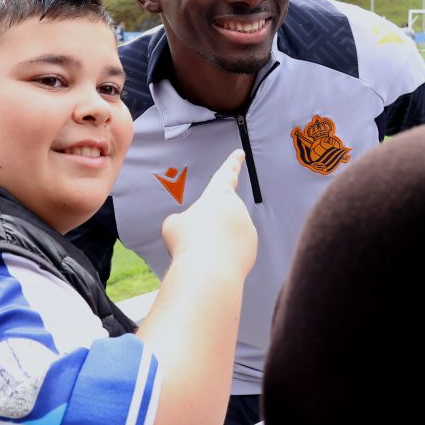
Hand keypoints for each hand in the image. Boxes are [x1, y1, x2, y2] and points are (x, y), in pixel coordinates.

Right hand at [161, 151, 256, 277]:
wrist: (209, 271)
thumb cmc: (188, 243)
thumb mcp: (173, 226)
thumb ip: (182, 221)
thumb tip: (192, 228)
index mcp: (218, 195)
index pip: (226, 175)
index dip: (232, 163)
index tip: (240, 153)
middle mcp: (237, 208)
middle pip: (218, 216)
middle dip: (207, 228)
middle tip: (194, 241)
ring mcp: (247, 227)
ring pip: (225, 235)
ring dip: (214, 243)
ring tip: (204, 253)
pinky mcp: (252, 247)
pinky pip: (234, 250)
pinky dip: (224, 256)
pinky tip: (215, 263)